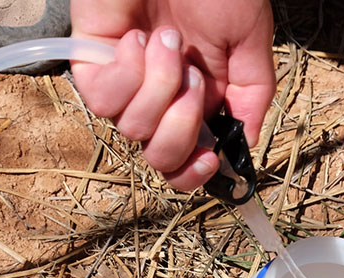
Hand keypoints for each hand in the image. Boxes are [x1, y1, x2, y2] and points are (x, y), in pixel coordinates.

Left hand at [71, 0, 275, 190]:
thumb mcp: (250, 42)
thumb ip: (251, 95)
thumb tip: (243, 146)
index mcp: (197, 100)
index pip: (184, 162)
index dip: (193, 175)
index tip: (211, 160)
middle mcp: (160, 99)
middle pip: (160, 158)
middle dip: (181, 127)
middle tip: (195, 78)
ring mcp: (125, 83)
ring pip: (134, 129)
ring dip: (160, 85)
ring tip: (169, 40)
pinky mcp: (92, 63)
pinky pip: (103, 99)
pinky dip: (128, 70)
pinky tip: (137, 36)